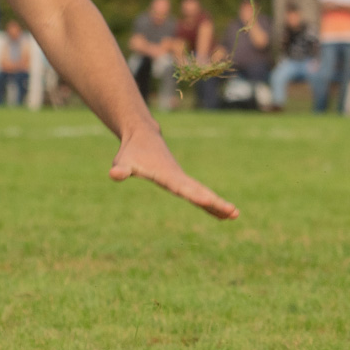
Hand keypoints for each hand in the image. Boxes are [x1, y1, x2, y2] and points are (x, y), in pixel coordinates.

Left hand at [109, 124, 238, 219]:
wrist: (143, 134)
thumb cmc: (131, 151)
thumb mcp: (123, 161)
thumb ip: (121, 169)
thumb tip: (114, 174)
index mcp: (166, 175)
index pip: (182, 187)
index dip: (194, 195)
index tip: (208, 201)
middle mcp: (178, 177)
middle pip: (199, 191)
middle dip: (216, 202)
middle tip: (234, 212)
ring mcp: (182, 179)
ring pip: (203, 193)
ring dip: (218, 204)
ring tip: (235, 215)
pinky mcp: (182, 181)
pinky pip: (198, 194)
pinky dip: (210, 204)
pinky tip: (221, 214)